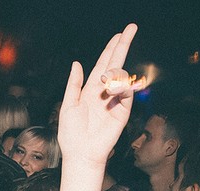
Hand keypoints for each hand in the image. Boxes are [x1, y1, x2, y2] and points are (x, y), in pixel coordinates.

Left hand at [56, 24, 137, 165]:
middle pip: (116, 64)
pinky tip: (112, 89)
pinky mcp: (123, 112)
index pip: (103, 63)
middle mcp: (105, 92)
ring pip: (121, 76)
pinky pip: (126, 93)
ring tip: (105, 81)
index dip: (111, 48)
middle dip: (123, 45)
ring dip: (114, 73)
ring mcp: (115, 101)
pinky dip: (121, 87)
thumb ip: (74, 84)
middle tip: (131, 28)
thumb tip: (77, 63)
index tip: (120, 33)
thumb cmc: (71, 133)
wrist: (81, 153)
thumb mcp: (68, 105)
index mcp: (91, 89)